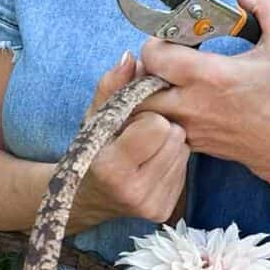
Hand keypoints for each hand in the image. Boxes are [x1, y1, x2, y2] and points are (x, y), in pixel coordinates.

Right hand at [77, 52, 188, 224]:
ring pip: (183, 151)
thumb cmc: (90, 149)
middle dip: (162, 128)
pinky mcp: (163, 211)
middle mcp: (133, 192)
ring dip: (169, 143)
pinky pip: (184, 169)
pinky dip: (171, 161)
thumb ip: (112, 85)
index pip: (156, 126)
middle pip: (175, 137)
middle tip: (140, 134)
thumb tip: (131, 58)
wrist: (85, 196)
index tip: (133, 122)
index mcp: (111, 168)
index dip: (147, 117)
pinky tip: (151, 163)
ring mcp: (150, 205)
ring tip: (145, 149)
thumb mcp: (93, 116)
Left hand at [135, 0, 269, 168]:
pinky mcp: (188, 142)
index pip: (154, 55)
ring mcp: (187, 126)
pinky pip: (156, 128)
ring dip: (145, 93)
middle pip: (138, 85)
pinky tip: (175, 102)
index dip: (155, 42)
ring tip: (163, 81)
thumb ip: (265, 8)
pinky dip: (156, 114)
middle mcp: (192, 103)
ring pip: (142, 110)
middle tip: (161, 61)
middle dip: (144, 69)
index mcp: (209, 75)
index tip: (169, 39)